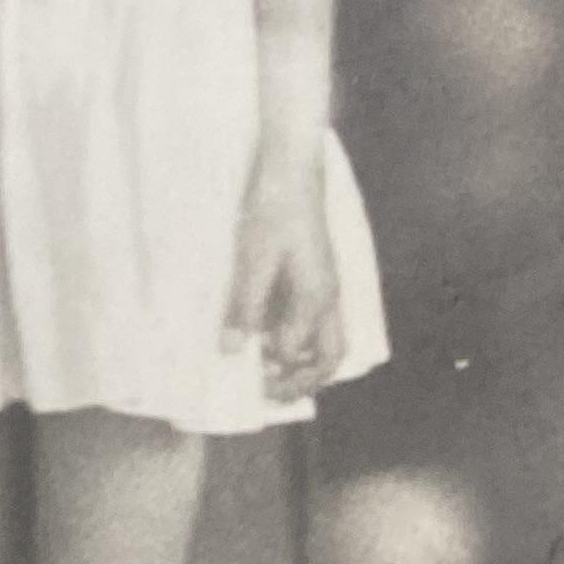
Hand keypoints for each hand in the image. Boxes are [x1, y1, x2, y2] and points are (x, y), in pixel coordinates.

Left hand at [224, 148, 342, 401]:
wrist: (291, 170)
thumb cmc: (274, 212)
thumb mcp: (254, 259)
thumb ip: (245, 306)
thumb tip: (233, 351)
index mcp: (317, 297)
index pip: (304, 352)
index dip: (279, 370)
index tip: (250, 376)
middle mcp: (328, 297)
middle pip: (331, 355)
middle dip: (304, 380)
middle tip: (270, 393)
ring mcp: (325, 286)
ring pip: (326, 339)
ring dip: (302, 362)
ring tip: (269, 372)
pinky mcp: (315, 274)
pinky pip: (314, 319)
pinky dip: (297, 338)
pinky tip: (269, 337)